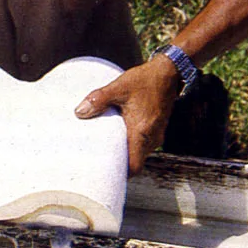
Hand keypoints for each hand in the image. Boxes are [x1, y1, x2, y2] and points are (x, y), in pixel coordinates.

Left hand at [74, 56, 180, 174]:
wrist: (167, 73)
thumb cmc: (144, 81)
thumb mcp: (118, 88)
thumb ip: (98, 100)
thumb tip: (80, 112)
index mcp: (142, 132)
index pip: (134, 166)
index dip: (120, 174)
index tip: (104, 173)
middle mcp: (152, 137)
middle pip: (135, 162)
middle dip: (119, 164)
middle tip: (98, 161)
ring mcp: (156, 134)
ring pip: (140, 153)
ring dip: (125, 153)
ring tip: (105, 148)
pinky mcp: (156, 129)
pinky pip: (143, 144)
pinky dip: (131, 144)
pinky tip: (117, 135)